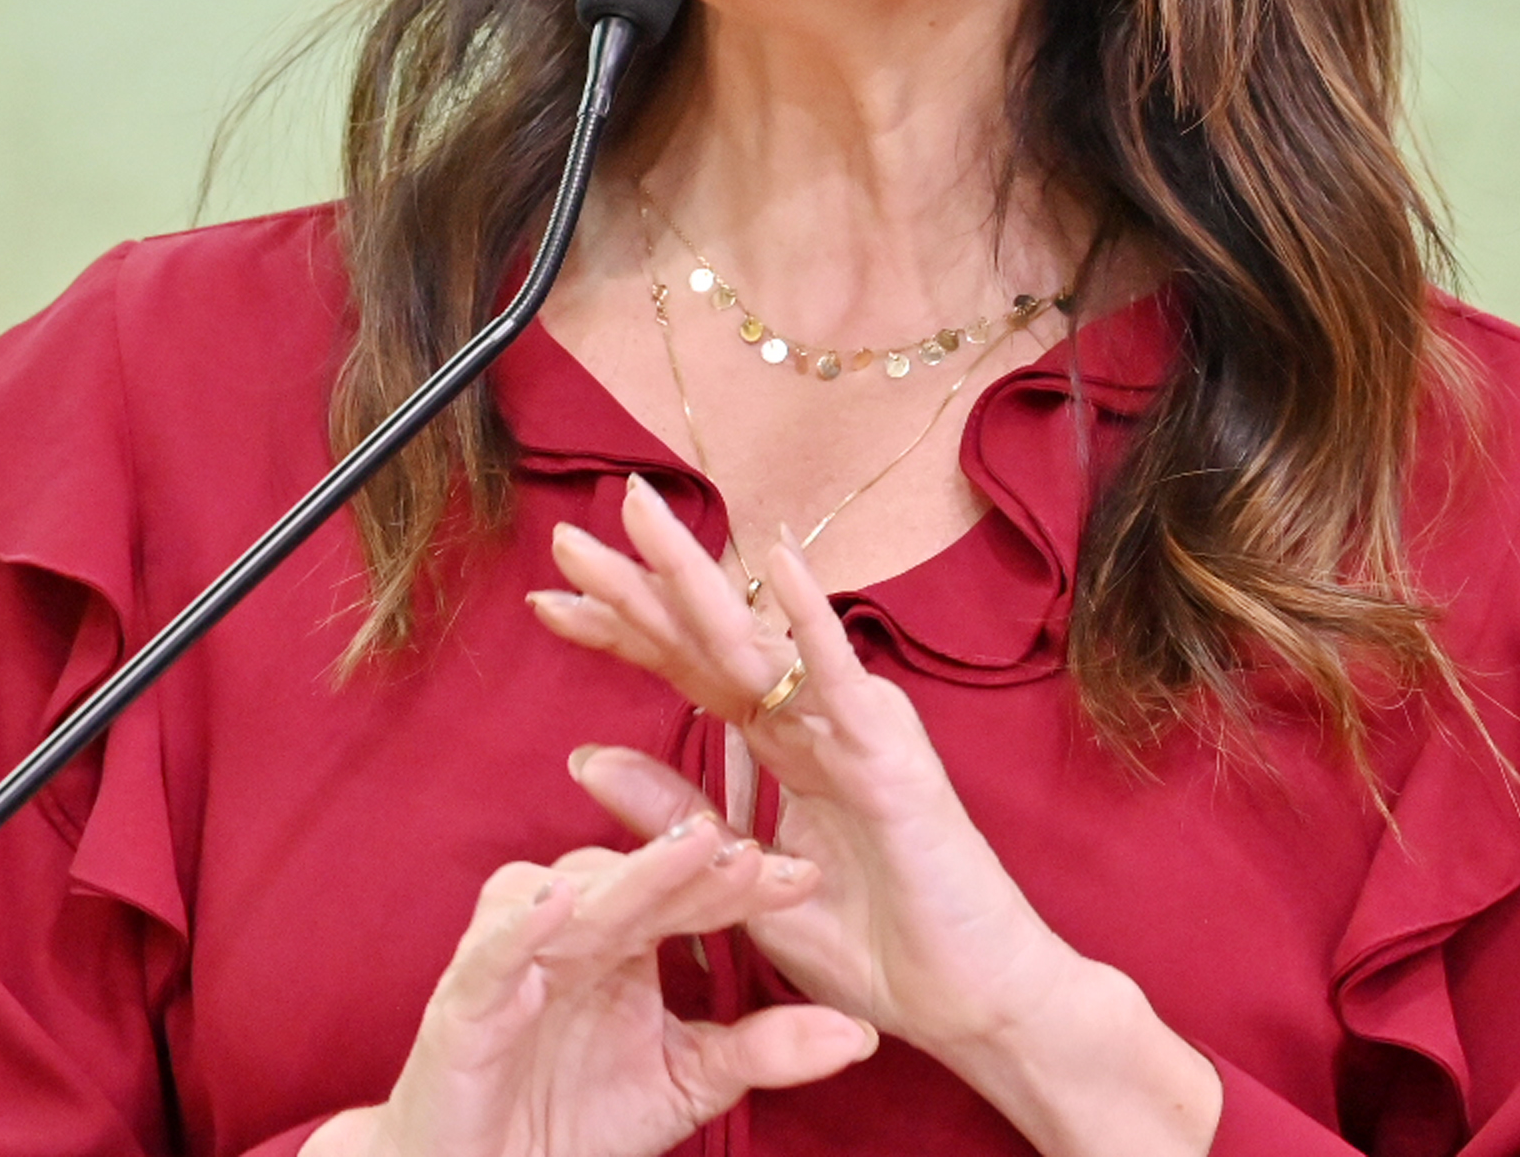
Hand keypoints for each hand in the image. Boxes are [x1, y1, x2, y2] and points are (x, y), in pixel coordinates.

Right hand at [303, 811, 878, 1156]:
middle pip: (634, 880)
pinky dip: (523, 926)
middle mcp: (568, 928)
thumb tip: (861, 1033)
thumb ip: (764, 1049)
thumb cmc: (575, 1113)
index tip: (805, 875)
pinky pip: (494, 950)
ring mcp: (513, 953)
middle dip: (695, 865)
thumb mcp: (689, 1082)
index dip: (741, 884)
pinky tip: (561, 905)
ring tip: (687, 853)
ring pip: (571, 896)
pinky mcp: (464, 996)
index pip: (687, 894)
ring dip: (627, 878)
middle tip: (754, 849)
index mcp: (622, 936)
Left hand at [528, 478, 1219, 1156]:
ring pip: (755, 639)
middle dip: (635, 586)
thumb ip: (674, 816)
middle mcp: (813, 720)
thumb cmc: (881, 950)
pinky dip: (810, 617)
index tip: (545, 597)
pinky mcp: (889, 756)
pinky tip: (777, 559)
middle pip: (706, 639)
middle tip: (565, 536)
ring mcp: (853, 728)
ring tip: (639, 515)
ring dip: (695, 576)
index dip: (619, 632)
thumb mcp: (739, 881)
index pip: (684, 669)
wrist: (974, 1005)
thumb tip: (585, 756)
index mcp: (780, 745)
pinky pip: (840, 677)